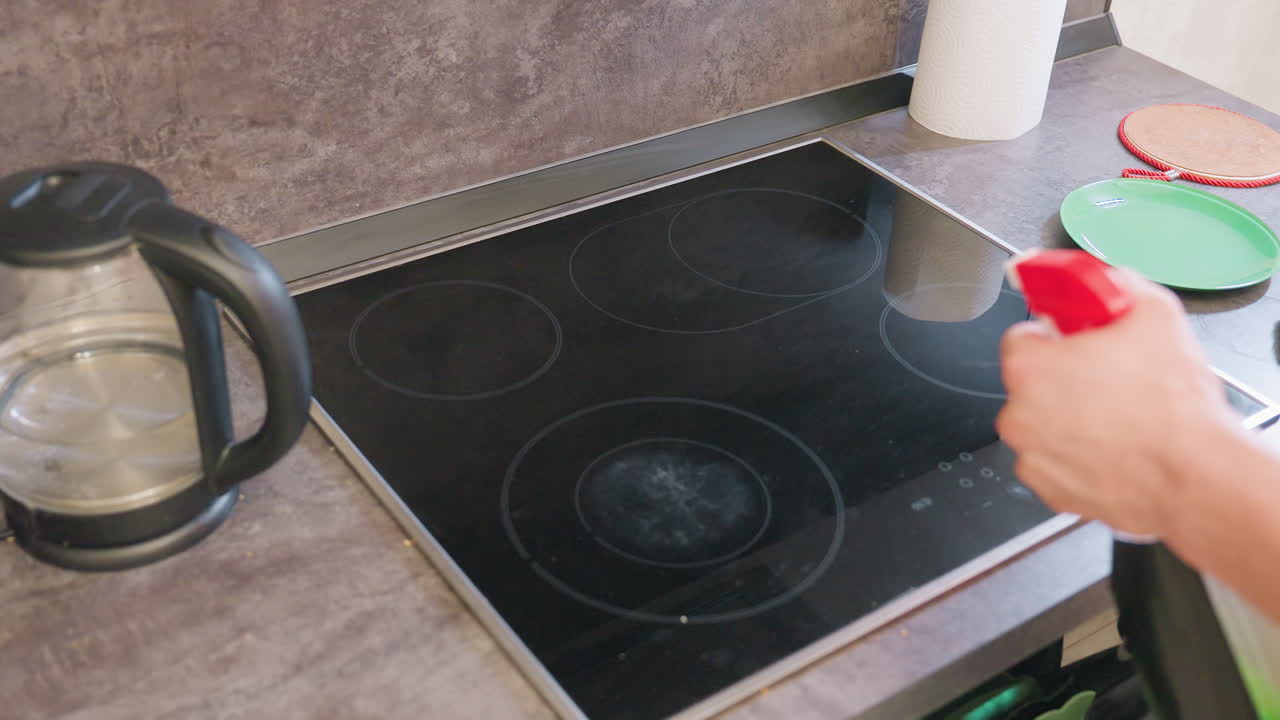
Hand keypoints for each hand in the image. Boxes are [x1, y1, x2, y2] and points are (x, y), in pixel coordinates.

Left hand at [996, 270, 1234, 536]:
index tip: (1077, 341)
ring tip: (1119, 419)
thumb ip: (1118, 287)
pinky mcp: (1049, 488)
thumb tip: (1108, 281)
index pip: (1022, 337)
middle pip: (1032, 384)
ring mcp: (1031, 455)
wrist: (1195, 474)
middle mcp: (1018, 413)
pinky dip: (1076, 457)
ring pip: (1043, 424)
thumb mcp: (1154, 313)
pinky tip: (1114, 450)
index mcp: (1029, 367)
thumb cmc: (1172, 405)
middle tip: (1109, 380)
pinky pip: (1055, 463)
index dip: (1056, 336)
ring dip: (1069, 420)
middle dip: (1063, 379)